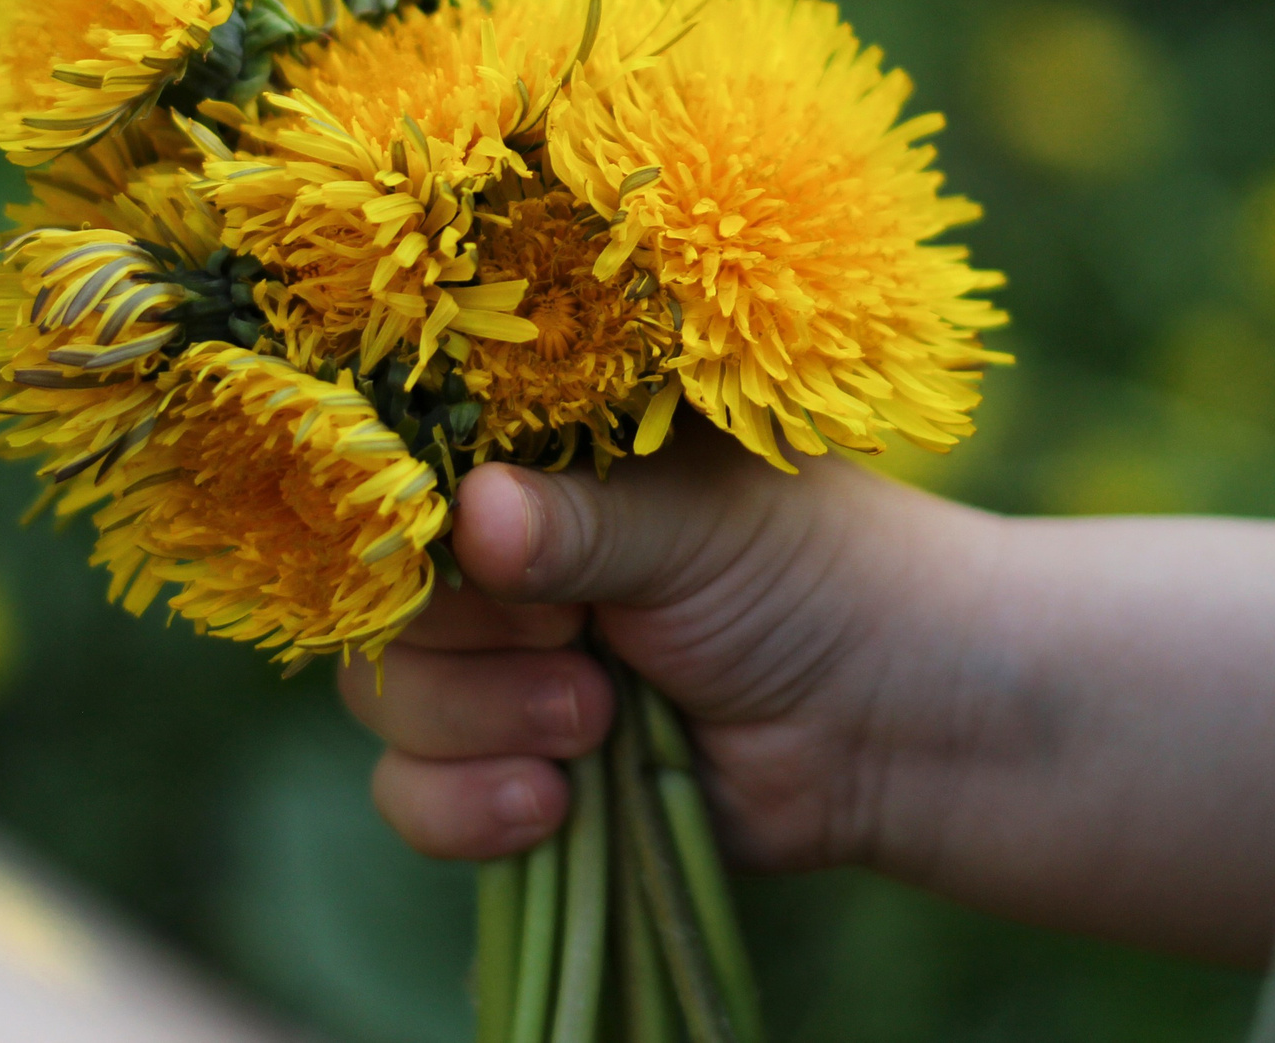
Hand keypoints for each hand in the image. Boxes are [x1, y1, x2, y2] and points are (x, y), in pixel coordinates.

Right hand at [339, 414, 1274, 964]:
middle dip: (471, 645)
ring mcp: (497, 670)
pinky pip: (414, 798)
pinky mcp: (509, 773)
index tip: (503, 555)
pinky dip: (471, 809)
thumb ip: (576, 521)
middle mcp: (495, 562)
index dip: (420, 528)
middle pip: (379, 603)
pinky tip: (559, 802)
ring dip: (485, 727)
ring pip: (389, 706)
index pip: (397, 481)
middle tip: (577, 643)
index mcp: (531, 464)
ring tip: (599, 722)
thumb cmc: (811, 573)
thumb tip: (472, 516)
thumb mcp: (695, 524)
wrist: (895, 720)